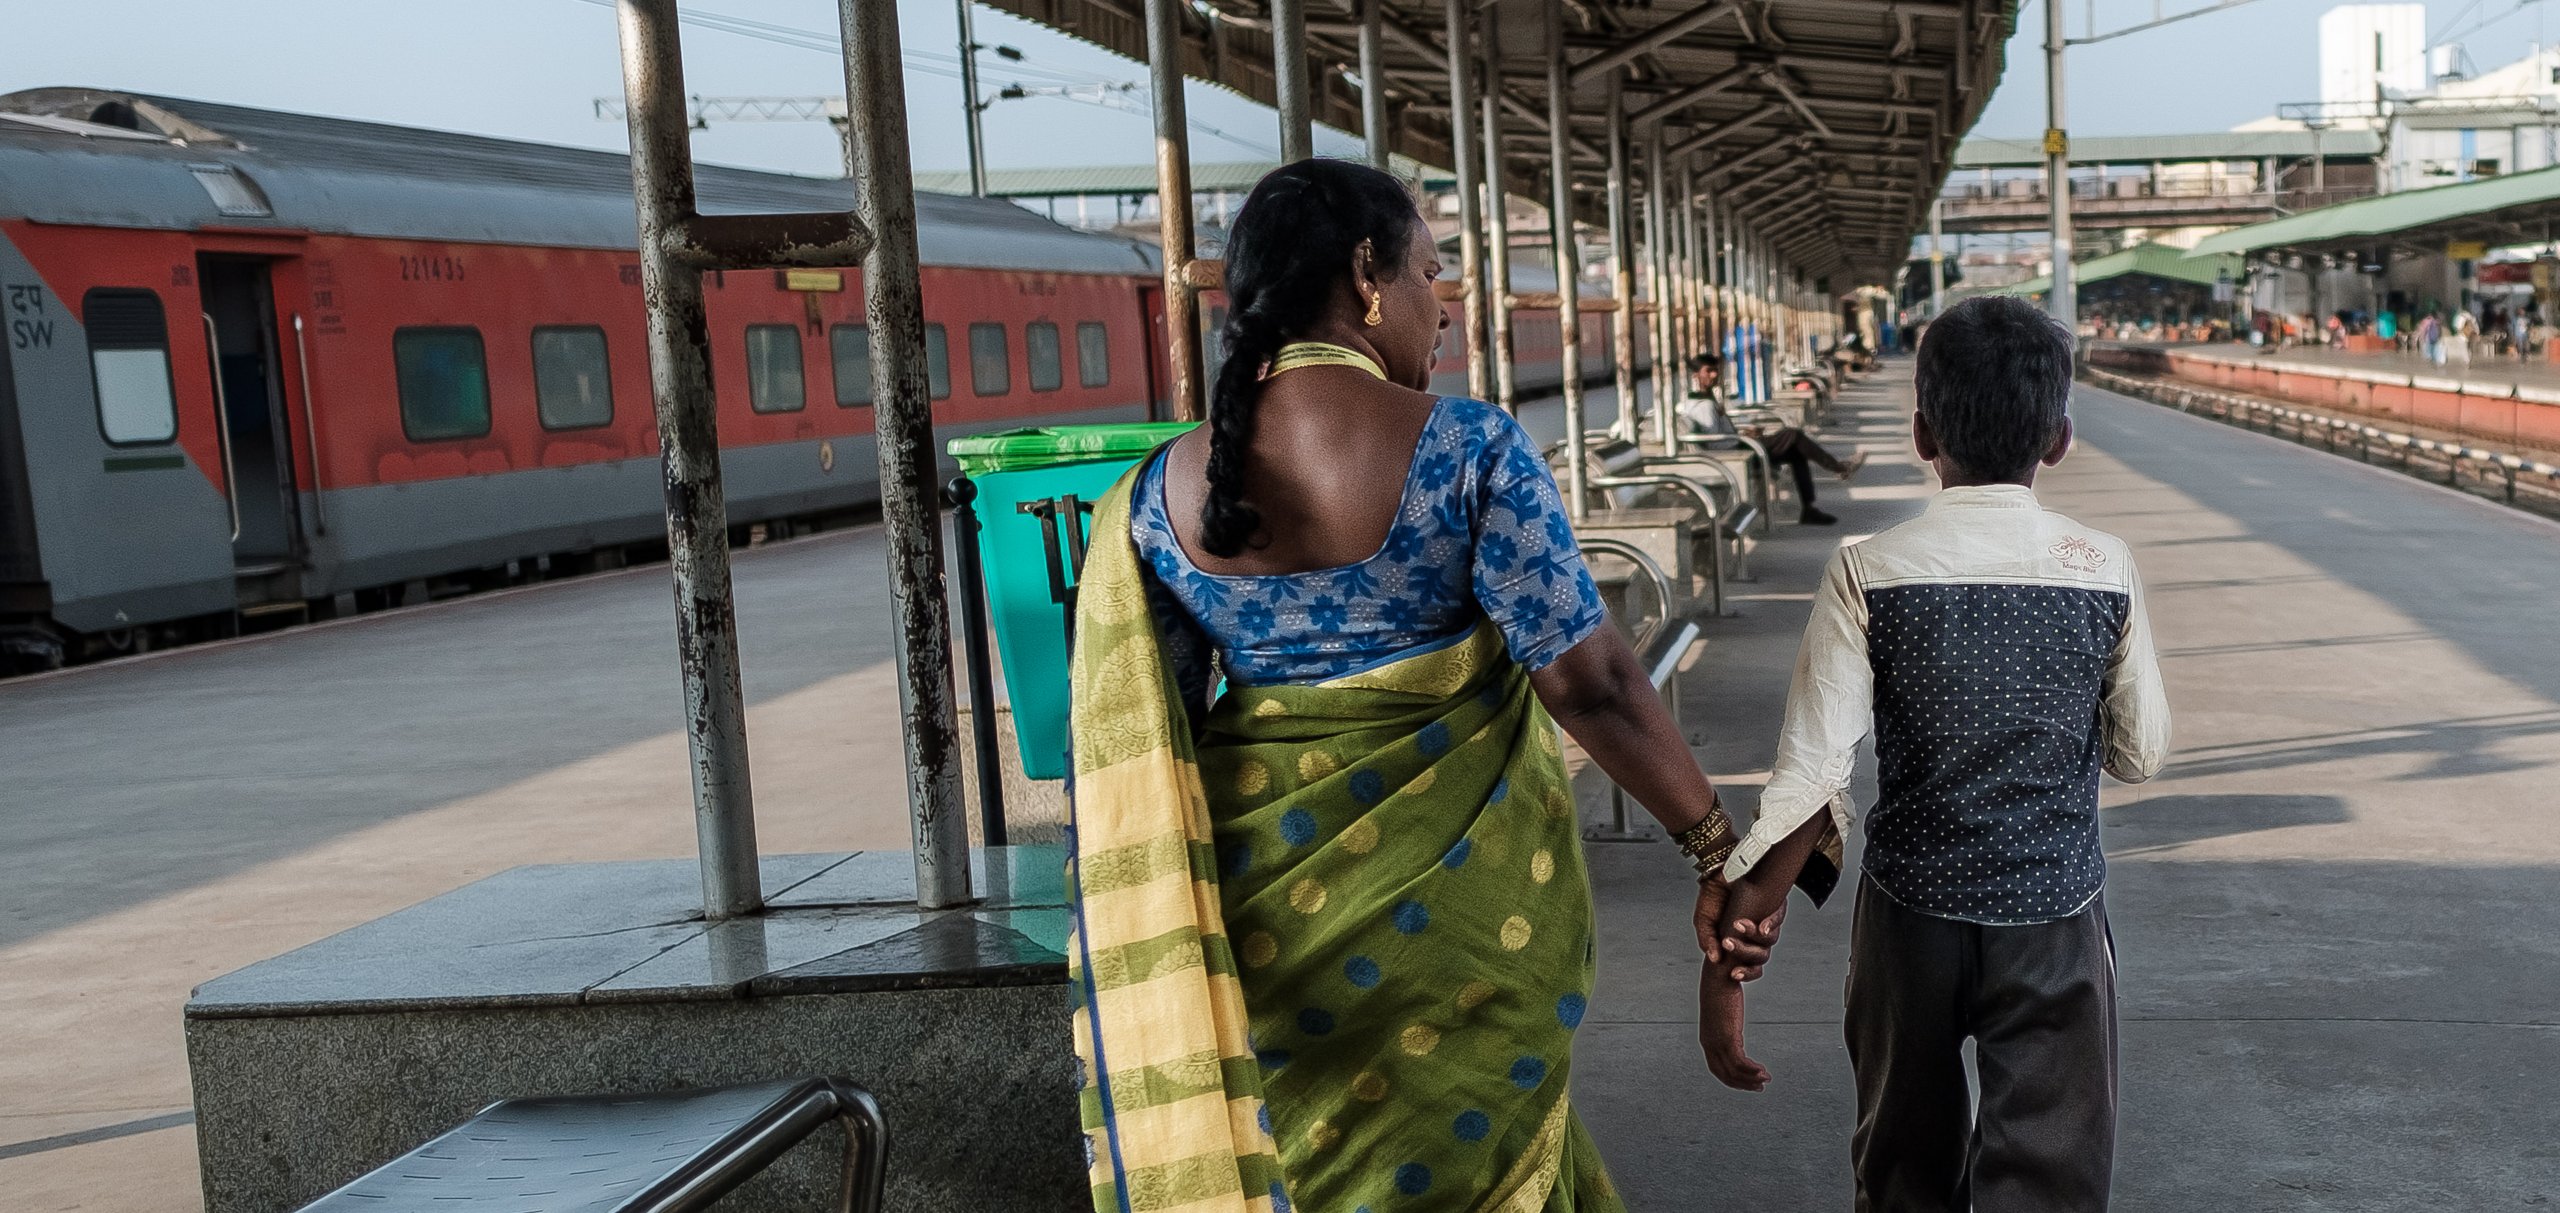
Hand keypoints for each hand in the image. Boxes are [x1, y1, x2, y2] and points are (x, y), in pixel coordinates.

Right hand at [1693, 877, 1776, 970]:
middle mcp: (1755, 935)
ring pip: (1769, 940)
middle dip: (1745, 953)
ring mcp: (1766, 921)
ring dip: (1754, 937)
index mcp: (1741, 943)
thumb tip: (1715, 959)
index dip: (1746, 972)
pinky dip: (1771, 924)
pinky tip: (1761, 926)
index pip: (1750, 966)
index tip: (1733, 974)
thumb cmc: (1713, 896)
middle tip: (1728, 944)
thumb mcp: (1704, 922)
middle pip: (1761, 955)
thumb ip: (1708, 941)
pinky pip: (1778, 919)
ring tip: (1737, 926)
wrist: (1718, 870)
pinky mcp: (1775, 905)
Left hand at [1698, 962, 1768, 1091]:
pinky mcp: (1728, 1037)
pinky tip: (1763, 1071)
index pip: (1717, 1069)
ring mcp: (1718, 1041)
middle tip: (1760, 1086)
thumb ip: (1727, 1024)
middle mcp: (1709, 1043)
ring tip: (1765, 1079)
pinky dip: (1752, 1070)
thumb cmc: (1721, 988)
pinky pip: (1741, 1062)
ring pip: (1734, 1071)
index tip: (1749, 1082)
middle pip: (1725, 1074)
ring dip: (1751, 1079)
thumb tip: (1733, 1030)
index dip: (1733, 1079)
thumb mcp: (1723, 1011)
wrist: (1719, 973)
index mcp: (1708, 1039)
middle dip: (1743, 1084)